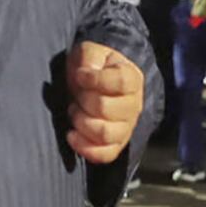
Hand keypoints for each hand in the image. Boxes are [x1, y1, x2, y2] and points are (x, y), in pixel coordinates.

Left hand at [64, 41, 143, 164]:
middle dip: (83, 101)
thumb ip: (89, 56)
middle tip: (77, 95)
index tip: (80, 76)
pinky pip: (105, 155)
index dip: (96, 80)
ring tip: (74, 113)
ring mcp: (126, 128)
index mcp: (132, 79)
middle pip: (107, 109)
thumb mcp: (90, 51)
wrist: (94, 84)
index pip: (120, 82)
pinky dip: (85, 148)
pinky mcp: (116, 145)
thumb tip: (86, 73)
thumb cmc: (93, 67)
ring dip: (82, 123)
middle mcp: (134, 106)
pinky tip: (71, 135)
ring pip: (105, 134)